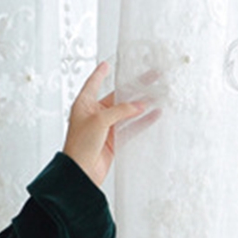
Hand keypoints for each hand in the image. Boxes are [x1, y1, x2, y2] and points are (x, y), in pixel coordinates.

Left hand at [61, 62, 146, 186]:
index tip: (107, 64)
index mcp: (84, 105)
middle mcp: (94, 114)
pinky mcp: (113, 140)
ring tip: (158, 94)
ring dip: (142, 104)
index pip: (93, 83)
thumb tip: (139, 105)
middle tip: (151, 76)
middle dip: (134, 87)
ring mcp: (104, 127)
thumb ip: (120, 110)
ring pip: (127, 112)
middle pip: (117, 96)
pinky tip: (154, 114)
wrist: (80, 173)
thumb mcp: (99, 120)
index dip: (101, 73)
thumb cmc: (79, 146)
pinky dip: (143, 121)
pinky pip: (131, 127)